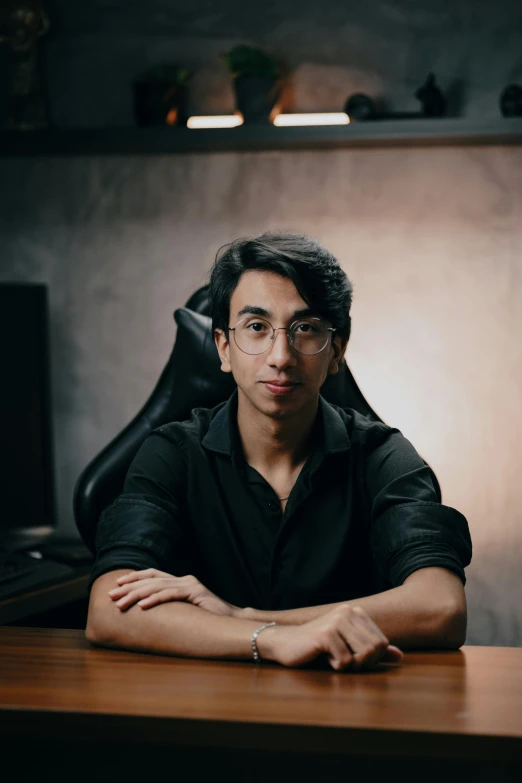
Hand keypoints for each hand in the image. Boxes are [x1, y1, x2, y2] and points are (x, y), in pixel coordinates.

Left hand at [107, 569, 239, 616]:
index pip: (153, 574)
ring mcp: (190, 584)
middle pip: (151, 579)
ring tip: (121, 603)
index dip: (134, 577)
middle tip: (111, 595)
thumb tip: (147, 614)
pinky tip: (142, 606)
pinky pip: (171, 594)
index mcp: (180, 581)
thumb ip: (171, 607)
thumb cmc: (207, 620)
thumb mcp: (185, 611)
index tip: (117, 584)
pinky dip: (155, 599)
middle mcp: (184, 579)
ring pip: (157, 585)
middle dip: (129, 587)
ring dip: (136, 595)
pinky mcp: (196, 592)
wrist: (232, 621)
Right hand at [258, 604, 402, 671]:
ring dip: (351, 665)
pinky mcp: (326, 634)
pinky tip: (324, 659)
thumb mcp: (348, 648)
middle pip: (375, 649)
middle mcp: (348, 612)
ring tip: (336, 660)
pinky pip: (345, 661)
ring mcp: (337, 621)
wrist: (284, 644)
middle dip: (363, 663)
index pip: (382, 642)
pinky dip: (337, 667)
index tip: (355, 660)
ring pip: (363, 654)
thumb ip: (374, 650)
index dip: (373, 659)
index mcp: (356, 612)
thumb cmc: (318, 648)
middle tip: (345, 662)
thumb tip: (399, 656)